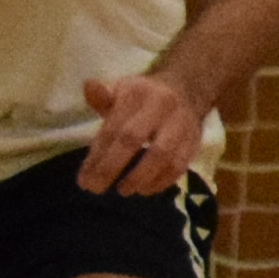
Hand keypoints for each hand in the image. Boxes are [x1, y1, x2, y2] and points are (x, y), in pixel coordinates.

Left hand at [76, 70, 210, 195]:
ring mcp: (181, 124)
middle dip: (112, 167)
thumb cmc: (142, 96)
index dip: (98, 154)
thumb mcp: (120, 89)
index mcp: (137, 94)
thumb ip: (103, 95)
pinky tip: (145, 190)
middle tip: (95, 188)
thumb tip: (90, 86)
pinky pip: (180, 165)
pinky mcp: (194, 140)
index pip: (114, 127)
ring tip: (123, 191)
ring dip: (140, 177)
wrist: (185, 88)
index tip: (83, 179)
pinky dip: (162, 181)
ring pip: (162, 155)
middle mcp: (161, 106)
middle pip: (134, 139)